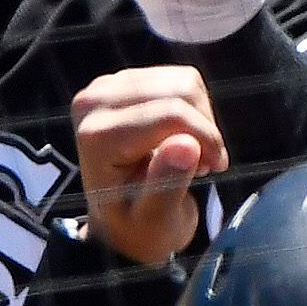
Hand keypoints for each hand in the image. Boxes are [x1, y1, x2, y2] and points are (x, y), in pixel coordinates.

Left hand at [74, 65, 227, 264]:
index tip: (213, 170)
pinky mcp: (126, 79)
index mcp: (97, 138)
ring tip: (191, 155)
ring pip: (185, 81)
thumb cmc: (138, 227)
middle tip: (201, 166)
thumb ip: (166, 185)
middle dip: (204, 129)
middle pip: (180, 92)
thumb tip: (186, 145)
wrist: (120, 221)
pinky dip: (195, 108)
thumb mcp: (154, 221)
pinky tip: (184, 137)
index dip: (206, 140)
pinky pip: (182, 78)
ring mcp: (107, 86)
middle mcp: (93, 102)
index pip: (171, 115)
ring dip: (201, 119)